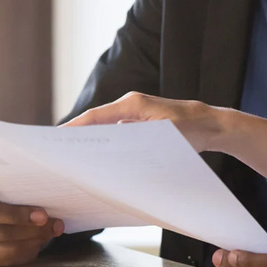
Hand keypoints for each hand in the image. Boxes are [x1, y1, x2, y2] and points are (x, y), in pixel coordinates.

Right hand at [0, 177, 63, 265]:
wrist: (1, 214)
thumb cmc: (4, 193)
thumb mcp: (2, 183)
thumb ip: (11, 182)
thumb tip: (41, 186)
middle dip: (18, 216)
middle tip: (42, 216)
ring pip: (0, 237)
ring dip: (30, 233)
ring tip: (51, 227)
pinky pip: (6, 254)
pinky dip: (28, 246)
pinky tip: (41, 239)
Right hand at [64, 91, 225, 152]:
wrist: (210, 124)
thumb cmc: (190, 128)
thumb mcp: (165, 134)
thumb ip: (138, 138)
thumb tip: (112, 145)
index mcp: (133, 104)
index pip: (96, 116)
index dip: (75, 126)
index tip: (57, 137)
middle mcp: (130, 107)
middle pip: (97, 122)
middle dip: (78, 136)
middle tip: (59, 153)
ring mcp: (134, 116)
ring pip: (106, 129)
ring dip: (92, 142)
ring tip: (74, 159)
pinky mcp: (139, 124)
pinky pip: (116, 134)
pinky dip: (107, 145)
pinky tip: (101, 161)